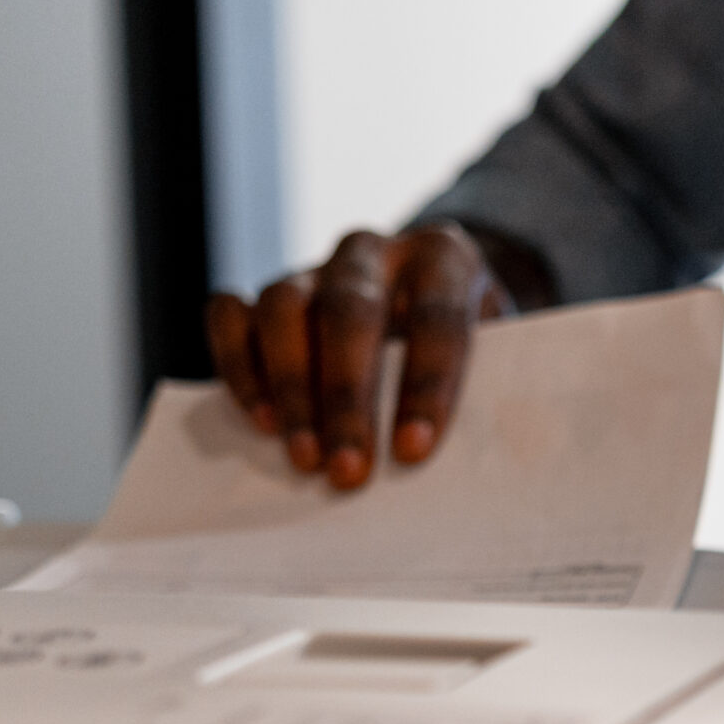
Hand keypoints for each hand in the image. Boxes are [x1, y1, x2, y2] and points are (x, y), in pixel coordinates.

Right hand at [205, 222, 514, 491]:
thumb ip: (476, 392)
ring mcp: (316, 268)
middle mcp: (374, 253)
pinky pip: (231, 314)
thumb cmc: (465, 348)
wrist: (429, 303)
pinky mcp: (270, 290)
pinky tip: (261, 420)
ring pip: (284, 308)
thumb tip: (439, 467)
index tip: (413, 450)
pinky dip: (239, 365)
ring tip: (304, 456)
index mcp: (444, 259)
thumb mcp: (492, 357)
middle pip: (350, 312)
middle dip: (347, 398)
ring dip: (290, 388)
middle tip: (347, 470)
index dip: (425, 385)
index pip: (437, 318)